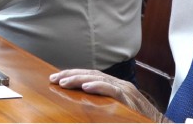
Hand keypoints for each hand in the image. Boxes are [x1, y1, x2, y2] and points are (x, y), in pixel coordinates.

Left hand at [49, 69, 163, 121]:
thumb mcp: (116, 111)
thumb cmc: (139, 121)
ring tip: (63, 82)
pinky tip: (85, 87)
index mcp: (116, 87)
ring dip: (79, 79)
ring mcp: (126, 90)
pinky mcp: (130, 98)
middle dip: (71, 74)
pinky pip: (112, 89)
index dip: (73, 75)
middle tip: (54, 78)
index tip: (56, 78)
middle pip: (91, 74)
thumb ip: (102, 106)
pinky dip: (98, 86)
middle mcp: (120, 85)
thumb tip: (82, 104)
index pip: (91, 75)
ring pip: (99, 78)